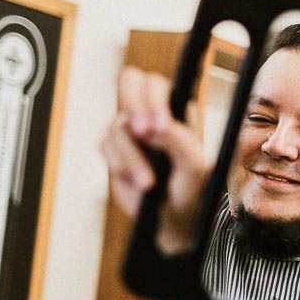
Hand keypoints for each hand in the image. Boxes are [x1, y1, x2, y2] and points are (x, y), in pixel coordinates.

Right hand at [100, 67, 210, 254]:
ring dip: (132, 156)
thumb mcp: (195, 167)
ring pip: (117, 125)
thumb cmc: (191, 189)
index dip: (152, 99)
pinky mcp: (114, 149)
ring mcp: (129, 129)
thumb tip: (157, 127)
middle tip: (142, 133)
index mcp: (176, 110)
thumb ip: (182, 142)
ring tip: (148, 182)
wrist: (174, 217)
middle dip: (133, 106)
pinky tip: (138, 182)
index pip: (155, 84)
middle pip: (129, 82)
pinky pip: (105, 146)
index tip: (159, 127)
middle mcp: (150, 113)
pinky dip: (121, 165)